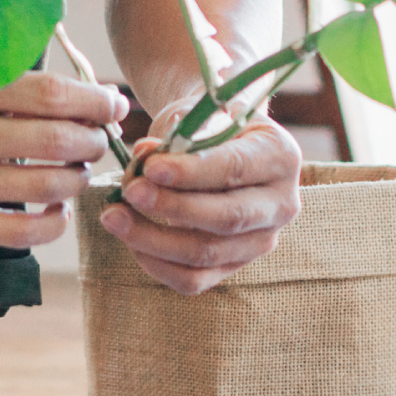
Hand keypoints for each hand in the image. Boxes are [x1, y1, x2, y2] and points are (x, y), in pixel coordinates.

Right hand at [0, 62, 127, 248]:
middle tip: (98, 142)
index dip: (95, 102)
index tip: (115, 105)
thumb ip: (12, 85)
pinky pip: (23, 232)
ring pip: (47, 188)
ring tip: (76, 173)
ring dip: (77, 181)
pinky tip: (56, 210)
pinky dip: (54, 223)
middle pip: (56, 142)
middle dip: (92, 143)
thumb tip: (87, 97)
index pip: (51, 95)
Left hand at [101, 95, 302, 293]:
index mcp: (280, 156)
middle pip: (226, 217)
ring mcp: (261, 241)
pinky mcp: (235, 266)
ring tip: (114, 216)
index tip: (151, 168)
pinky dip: (157, 264)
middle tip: (130, 192)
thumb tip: (145, 157)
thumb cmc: (207, 125)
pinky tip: (130, 240)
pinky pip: (195, 279)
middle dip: (172, 207)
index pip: (235, 169)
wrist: (219, 143)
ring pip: (206, 253)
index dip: (191, 172)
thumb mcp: (198, 115)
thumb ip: (176, 135)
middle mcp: (281, 204)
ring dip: (153, 239)